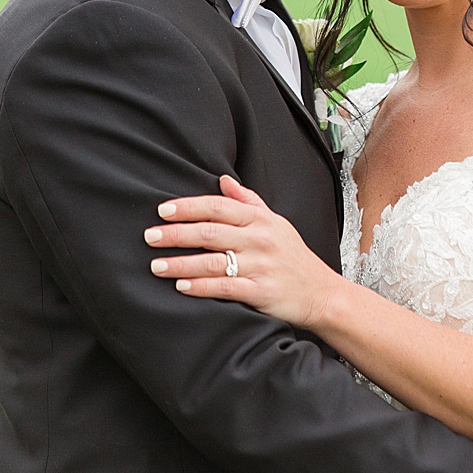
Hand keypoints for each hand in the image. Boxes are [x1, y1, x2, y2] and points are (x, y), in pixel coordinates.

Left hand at [145, 176, 341, 330]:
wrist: (322, 293)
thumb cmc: (293, 256)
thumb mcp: (276, 223)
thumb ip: (248, 201)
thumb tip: (223, 180)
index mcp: (260, 220)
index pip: (218, 207)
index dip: (188, 207)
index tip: (163, 210)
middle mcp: (259, 240)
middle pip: (210, 232)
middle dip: (176, 234)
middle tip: (149, 237)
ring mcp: (261, 266)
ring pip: (213, 261)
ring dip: (181, 263)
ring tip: (156, 265)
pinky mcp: (262, 291)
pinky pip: (226, 288)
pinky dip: (202, 287)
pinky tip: (182, 287)